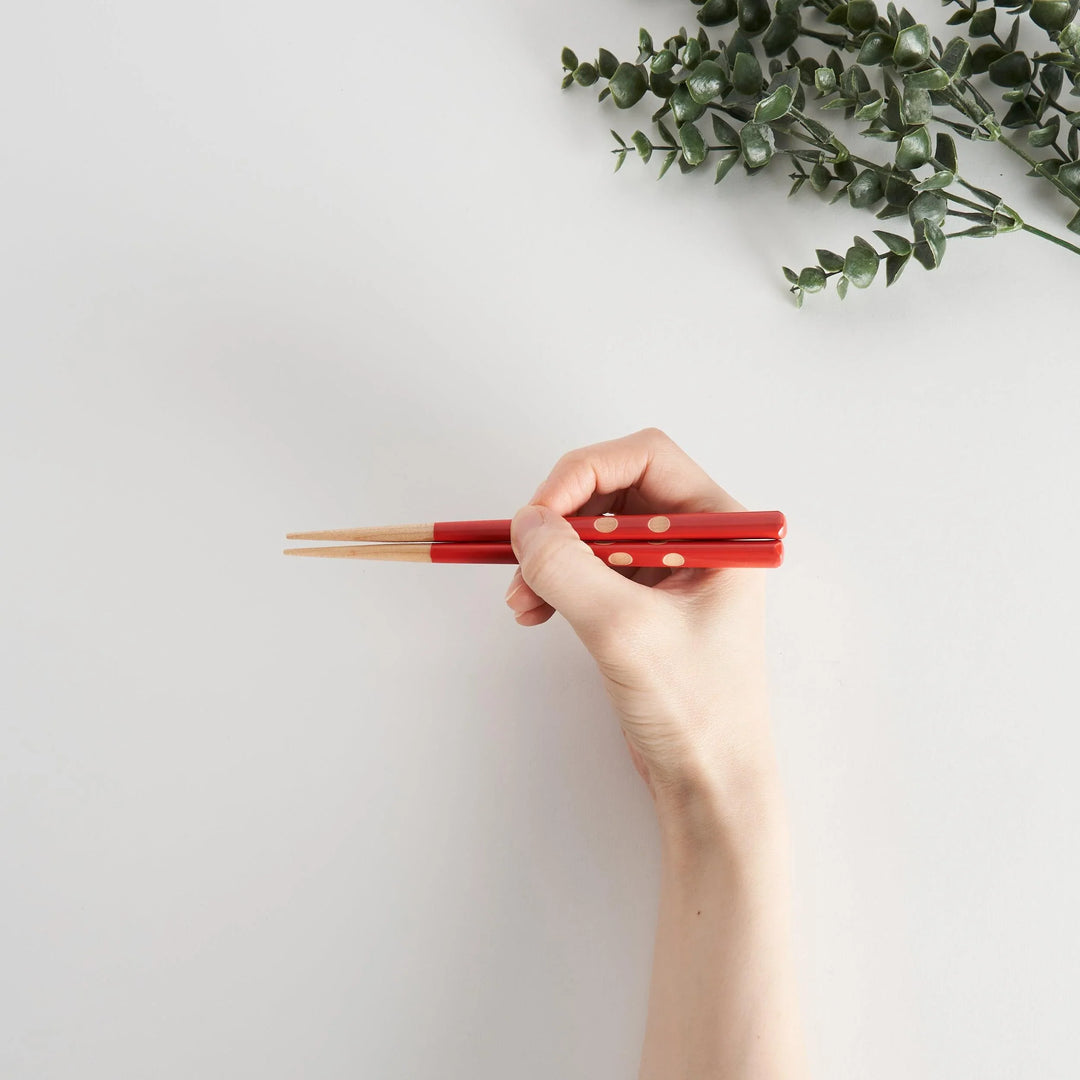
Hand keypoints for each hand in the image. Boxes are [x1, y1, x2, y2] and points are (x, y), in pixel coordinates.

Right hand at [504, 428, 775, 818]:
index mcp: (719, 527)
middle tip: (525, 557)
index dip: (584, 472)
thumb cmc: (693, 708)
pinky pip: (590, 567)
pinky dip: (557, 582)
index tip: (540, 513)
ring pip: (595, 529)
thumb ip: (568, 568)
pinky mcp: (644, 602)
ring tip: (523, 600)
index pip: (645, 456)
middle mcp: (697, 539)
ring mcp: (669, 570)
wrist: (707, 782)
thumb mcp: (623, 630)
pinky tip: (534, 613)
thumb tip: (524, 522)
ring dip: (552, 555)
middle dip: (562, 521)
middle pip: (614, 488)